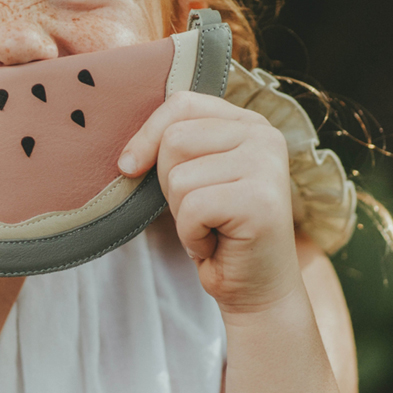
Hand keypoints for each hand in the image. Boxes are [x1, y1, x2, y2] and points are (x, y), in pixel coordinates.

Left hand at [119, 91, 303, 312]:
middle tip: (198, 212)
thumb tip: (126, 156)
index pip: (181, 103)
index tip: (128, 167)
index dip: (146, 135)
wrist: (256, 289)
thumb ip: (175, 148)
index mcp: (247, 123)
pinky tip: (216, 245)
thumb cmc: (218, 232)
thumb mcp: (193, 179)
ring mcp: (267, 165)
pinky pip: (192, 208)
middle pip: (175, 140)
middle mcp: (264, 135)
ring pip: (179, 177)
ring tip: (211, 228)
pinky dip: (192, 236)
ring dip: (182, 215)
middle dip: (169, 184)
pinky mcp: (261, 199)